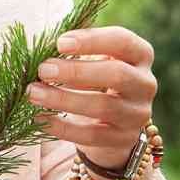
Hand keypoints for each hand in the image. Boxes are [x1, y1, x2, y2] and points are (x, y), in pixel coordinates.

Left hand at [26, 26, 156, 170]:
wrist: (111, 124)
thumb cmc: (96, 79)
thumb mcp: (92, 59)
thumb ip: (74, 50)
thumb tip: (42, 46)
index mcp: (139, 55)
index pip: (122, 41)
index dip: (92, 40)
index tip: (59, 43)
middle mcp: (145, 83)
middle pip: (117, 74)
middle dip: (76, 71)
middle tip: (43, 70)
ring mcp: (138, 114)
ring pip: (103, 106)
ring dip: (63, 99)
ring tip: (33, 93)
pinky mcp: (123, 139)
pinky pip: (91, 135)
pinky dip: (62, 126)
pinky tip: (39, 117)